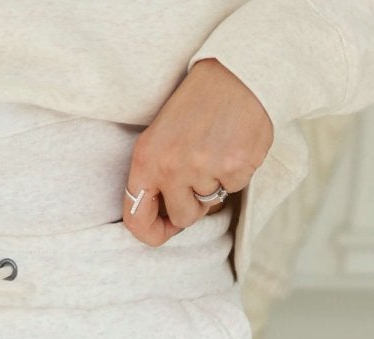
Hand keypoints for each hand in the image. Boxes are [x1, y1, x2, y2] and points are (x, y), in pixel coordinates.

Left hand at [124, 59, 272, 245]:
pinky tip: (233, 144)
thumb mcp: (160, 136)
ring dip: (215, 185)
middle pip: (182, 218)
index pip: (137, 220)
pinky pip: (234, 188)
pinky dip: (236, 172)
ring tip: (216, 149)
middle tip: (200, 169)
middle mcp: (171, 167)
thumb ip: (156, 177)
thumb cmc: (195, 105)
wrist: (235, 72)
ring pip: (210, 205)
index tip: (164, 229)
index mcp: (146, 160)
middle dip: (193, 203)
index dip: (152, 232)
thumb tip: (165, 223)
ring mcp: (204, 168)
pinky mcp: (235, 167)